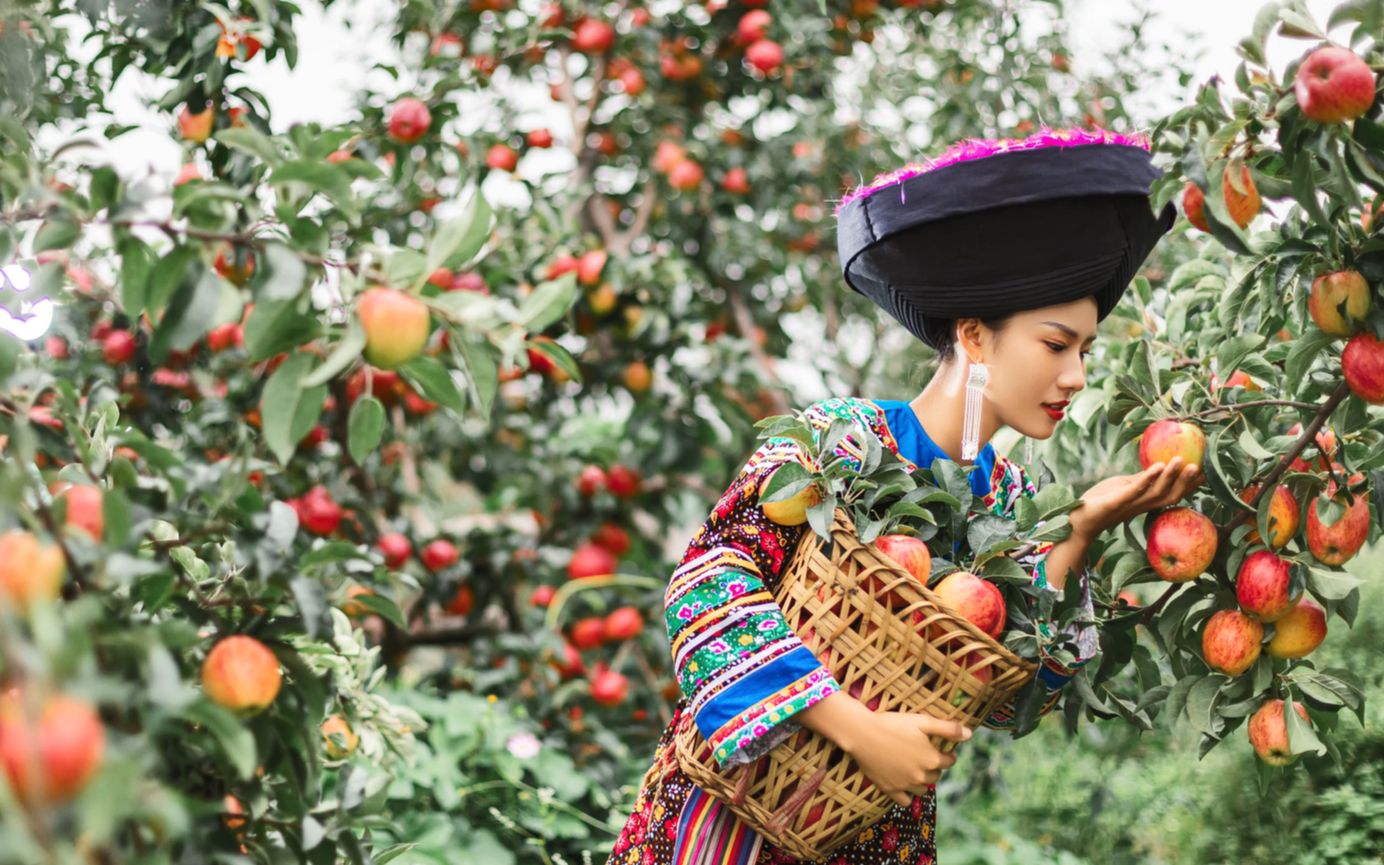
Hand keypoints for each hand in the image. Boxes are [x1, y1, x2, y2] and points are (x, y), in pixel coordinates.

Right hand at [843, 710, 971, 806]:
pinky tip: (904, 784)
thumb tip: (970, 734)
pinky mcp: (890, 790)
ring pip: (923, 790)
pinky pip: (905, 801)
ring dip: (922, 782)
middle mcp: (921, 776)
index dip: (946, 754)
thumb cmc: (893, 724)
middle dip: (934, 768)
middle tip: (923, 756)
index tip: (939, 749)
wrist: (862, 733)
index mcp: (931, 759)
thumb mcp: (923, 721)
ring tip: (914, 769)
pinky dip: (908, 795)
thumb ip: (948, 729)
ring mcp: (905, 785)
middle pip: (936, 776)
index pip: (948, 762)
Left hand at [1070, 457, 1203, 539]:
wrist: (1077, 518)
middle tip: (1200, 467)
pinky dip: (1147, 479)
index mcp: (1144, 502)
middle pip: (1171, 496)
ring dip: (1170, 477)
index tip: (1206, 473)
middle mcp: (1141, 505)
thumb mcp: (1124, 487)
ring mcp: (1130, 505)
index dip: (1189, 485)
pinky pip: (1134, 491)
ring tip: (1181, 460)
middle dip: (1186, 482)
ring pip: (1156, 493)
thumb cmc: (1100, 501)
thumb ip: (1141, 480)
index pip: (1172, 494)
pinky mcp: (1116, 502)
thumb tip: (1158, 467)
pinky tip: (1157, 466)